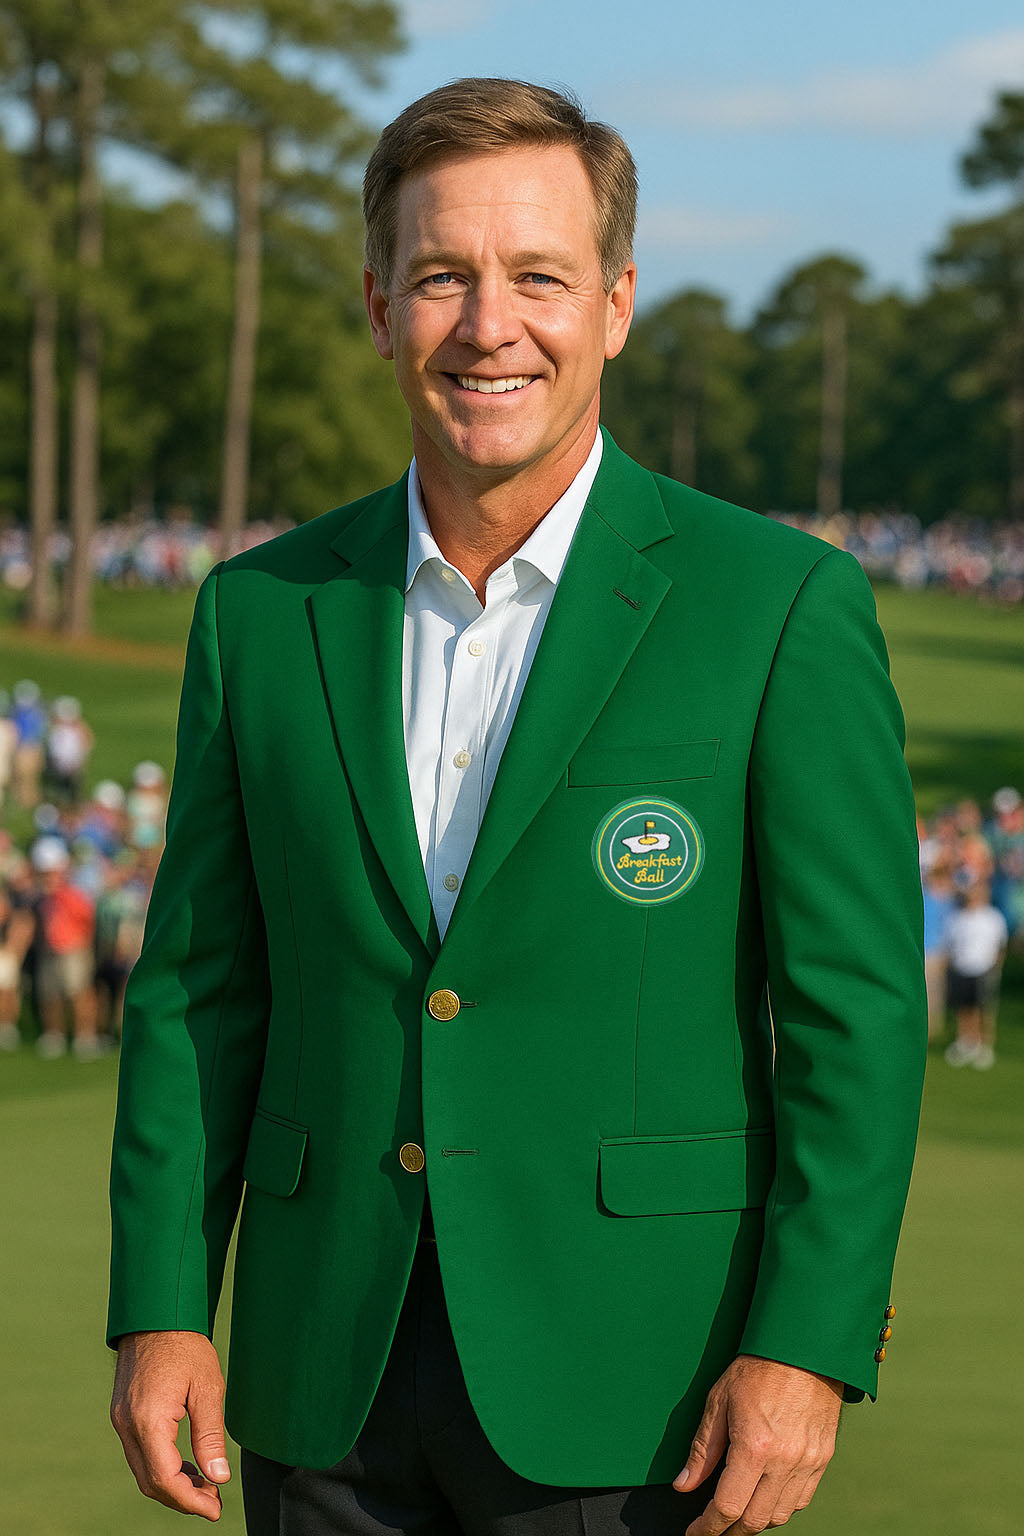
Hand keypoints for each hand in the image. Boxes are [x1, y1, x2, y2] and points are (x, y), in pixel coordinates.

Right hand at [110, 1329, 230, 1520]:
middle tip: (214, 1501)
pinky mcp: (122, 1415)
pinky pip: (139, 1454)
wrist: (156, 1314)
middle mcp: (127, 1425)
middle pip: (150, 1482)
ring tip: (206, 1485)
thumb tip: (218, 1478)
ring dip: (172, 1485)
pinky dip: (161, 1467)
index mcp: (148, 1420)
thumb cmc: (186, 1345)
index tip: (216, 1508)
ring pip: (143, 1471)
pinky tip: (186, 1465)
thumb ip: (210, 1436)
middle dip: (182, 1498)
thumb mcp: (207, 1388)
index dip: (190, 1500)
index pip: (165, 1479)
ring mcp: (121, 1421)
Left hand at [674, 1354, 841, 1532]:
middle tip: (713, 1527)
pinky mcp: (823, 1459)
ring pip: (779, 1516)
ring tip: (738, 1511)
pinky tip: (766, 1496)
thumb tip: (684, 1483)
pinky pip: (801, 1500)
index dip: (707, 1527)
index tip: (695, 1533)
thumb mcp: (719, 1400)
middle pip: (754, 1520)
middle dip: (730, 1531)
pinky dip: (780, 1507)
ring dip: (756, 1521)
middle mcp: (784, 1461)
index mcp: (754, 1447)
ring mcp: (807, 1463)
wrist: (804, 1348)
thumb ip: (702, 1449)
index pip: (727, 1507)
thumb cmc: (759, 1367)